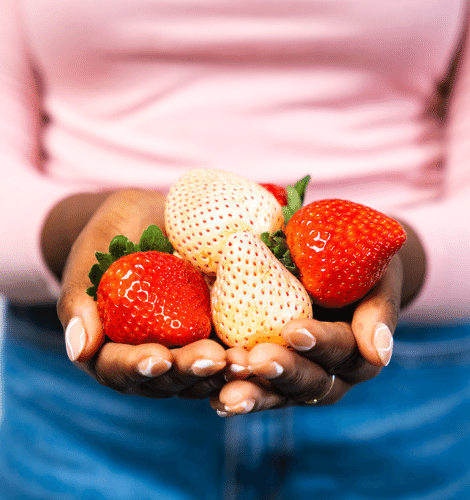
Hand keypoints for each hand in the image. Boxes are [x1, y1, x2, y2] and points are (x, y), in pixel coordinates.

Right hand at [56, 189, 226, 398]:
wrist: (147, 219)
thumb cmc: (111, 236)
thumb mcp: (90, 257)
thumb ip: (80, 301)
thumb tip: (78, 349)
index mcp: (108, 346)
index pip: (117, 368)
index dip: (136, 367)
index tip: (158, 356)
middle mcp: (145, 356)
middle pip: (164, 379)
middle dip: (187, 371)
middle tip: (212, 359)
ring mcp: (180, 348)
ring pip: (197, 376)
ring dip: (219, 373)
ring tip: (241, 362)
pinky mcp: (208, 334)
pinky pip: (223, 352)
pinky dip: (237, 356)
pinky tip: (256, 349)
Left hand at [210, 254, 402, 415]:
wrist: (336, 269)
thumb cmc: (357, 266)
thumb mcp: (375, 278)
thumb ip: (378, 312)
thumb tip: (379, 354)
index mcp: (360, 350)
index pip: (343, 351)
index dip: (321, 343)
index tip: (295, 330)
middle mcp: (332, 373)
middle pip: (311, 381)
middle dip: (284, 371)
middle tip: (258, 361)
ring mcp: (301, 379)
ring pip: (281, 394)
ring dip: (256, 393)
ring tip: (230, 394)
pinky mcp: (273, 377)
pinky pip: (257, 389)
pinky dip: (237, 394)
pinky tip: (216, 399)